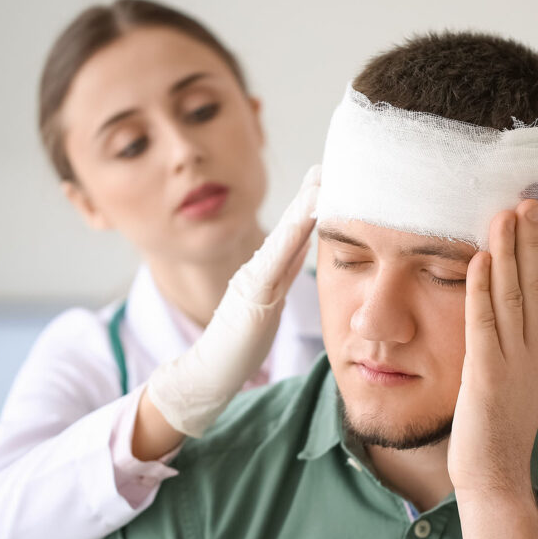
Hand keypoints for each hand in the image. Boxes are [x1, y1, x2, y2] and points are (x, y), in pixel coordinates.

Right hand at [147, 165, 320, 436]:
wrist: (208, 372)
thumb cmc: (239, 344)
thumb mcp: (270, 303)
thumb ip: (284, 276)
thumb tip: (305, 249)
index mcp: (268, 272)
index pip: (296, 233)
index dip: (313, 205)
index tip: (329, 179)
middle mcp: (260, 268)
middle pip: (291, 226)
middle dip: (310, 195)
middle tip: (328, 166)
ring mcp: (255, 279)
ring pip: (285, 237)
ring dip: (303, 208)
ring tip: (321, 182)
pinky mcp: (253, 294)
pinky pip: (276, 260)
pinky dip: (292, 237)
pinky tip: (306, 218)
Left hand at [448, 199, 537, 498]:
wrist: (496, 476)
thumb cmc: (499, 430)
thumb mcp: (518, 382)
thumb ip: (518, 349)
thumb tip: (514, 320)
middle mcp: (534, 351)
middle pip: (535, 285)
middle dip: (532, 241)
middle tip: (531, 201)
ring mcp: (514, 362)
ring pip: (513, 296)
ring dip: (509, 252)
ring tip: (507, 215)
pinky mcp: (487, 373)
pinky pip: (484, 323)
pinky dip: (481, 289)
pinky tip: (478, 259)